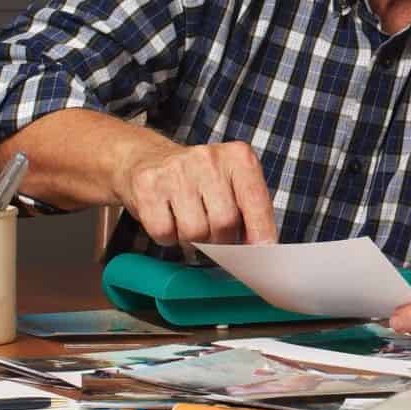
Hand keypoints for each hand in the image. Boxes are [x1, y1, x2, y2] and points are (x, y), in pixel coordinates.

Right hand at [118, 140, 277, 246]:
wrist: (147, 158)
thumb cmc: (200, 179)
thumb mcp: (232, 183)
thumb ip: (251, 211)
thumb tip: (261, 249)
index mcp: (238, 156)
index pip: (256, 200)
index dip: (261, 231)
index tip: (263, 252)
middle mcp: (209, 158)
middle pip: (225, 222)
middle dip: (222, 240)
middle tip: (215, 236)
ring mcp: (177, 170)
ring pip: (195, 232)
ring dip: (194, 241)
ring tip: (191, 224)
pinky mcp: (147, 185)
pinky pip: (164, 232)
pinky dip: (168, 238)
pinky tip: (169, 219)